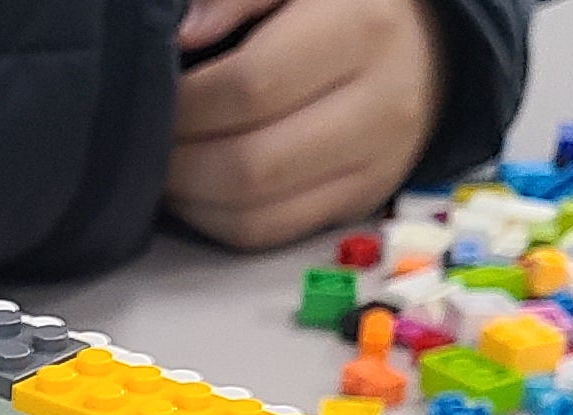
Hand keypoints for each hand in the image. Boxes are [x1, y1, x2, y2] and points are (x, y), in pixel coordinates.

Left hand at [166, 0, 443, 251]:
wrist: (427, 42)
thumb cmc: (343, 1)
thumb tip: (183, 34)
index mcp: (361, 29)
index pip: (251, 86)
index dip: (187, 102)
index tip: (153, 91)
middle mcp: (378, 106)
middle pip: (251, 164)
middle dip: (178, 159)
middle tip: (145, 138)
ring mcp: (375, 165)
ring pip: (255, 212)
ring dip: (189, 198)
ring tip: (162, 165)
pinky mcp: (360, 202)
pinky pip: (270, 233)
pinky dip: (215, 219)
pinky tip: (193, 188)